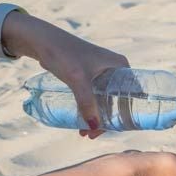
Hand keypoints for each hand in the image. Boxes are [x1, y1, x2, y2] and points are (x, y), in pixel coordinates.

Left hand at [3, 12, 127, 137]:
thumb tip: (94, 127)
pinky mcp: (89, 76)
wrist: (43, 41)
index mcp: (121, 66)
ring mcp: (102, 72)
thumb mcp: (78, 79)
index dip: (127, 114)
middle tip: (92, 135)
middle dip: (106, 120)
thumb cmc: (64, 54)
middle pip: (117, 101)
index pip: (132, 94)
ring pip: (104, 100)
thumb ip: (86, 102)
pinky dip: (89, 109)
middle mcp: (115, 69)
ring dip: (96, 117)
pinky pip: (94, 97)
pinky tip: (81, 120)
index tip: (116, 130)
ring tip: (84, 132)